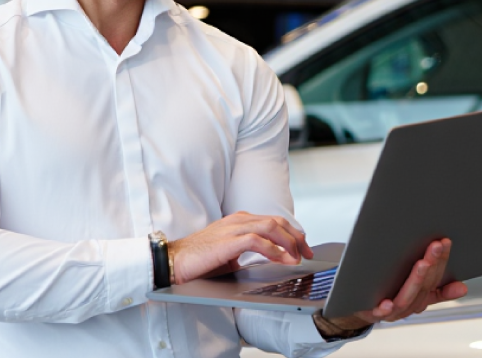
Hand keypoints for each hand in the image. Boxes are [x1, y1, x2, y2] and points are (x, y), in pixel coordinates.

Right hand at [168, 211, 314, 284]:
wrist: (174, 260)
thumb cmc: (200, 260)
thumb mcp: (230, 254)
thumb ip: (249, 251)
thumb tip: (272, 260)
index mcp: (239, 221)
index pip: (274, 221)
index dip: (293, 234)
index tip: (304, 249)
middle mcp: (238, 220)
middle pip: (277, 222)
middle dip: (297, 237)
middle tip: (308, 253)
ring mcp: (232, 229)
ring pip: (270, 227)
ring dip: (288, 243)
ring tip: (297, 258)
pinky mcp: (227, 241)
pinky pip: (256, 241)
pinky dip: (272, 250)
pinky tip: (280, 259)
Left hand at [317, 239, 467, 333]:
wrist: (359, 307)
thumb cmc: (389, 294)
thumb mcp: (417, 291)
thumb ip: (439, 290)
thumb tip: (462, 288)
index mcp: (420, 298)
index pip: (435, 278)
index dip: (442, 260)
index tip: (445, 242)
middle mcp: (408, 305)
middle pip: (423, 286)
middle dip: (432, 265)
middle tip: (435, 246)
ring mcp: (391, 311)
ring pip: (406, 299)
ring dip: (415, 281)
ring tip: (421, 264)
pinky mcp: (372, 313)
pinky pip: (380, 313)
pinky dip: (385, 308)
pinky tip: (387, 302)